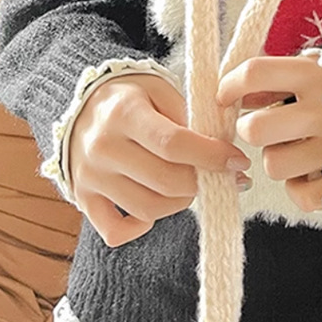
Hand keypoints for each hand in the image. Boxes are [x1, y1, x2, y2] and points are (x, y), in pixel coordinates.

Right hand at [67, 71, 249, 248]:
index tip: (238, 162)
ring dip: (180, 202)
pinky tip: (154, 206)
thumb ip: (187, 116)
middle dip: (201, 182)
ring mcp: (91, 177)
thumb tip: (221, 147)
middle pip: (164, 181)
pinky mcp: (84, 198)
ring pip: (147, 209)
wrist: (83, 107)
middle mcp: (104, 147)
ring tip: (190, 184)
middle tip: (221, 175)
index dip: (211, 156)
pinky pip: (116, 231)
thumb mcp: (159, 89)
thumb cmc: (131, 97)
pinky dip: (140, 227)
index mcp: (124, 113)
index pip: (173, 143)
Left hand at [216, 51, 321, 213]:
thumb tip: (244, 92)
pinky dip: (301, 185)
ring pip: (273, 164)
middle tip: (263, 124)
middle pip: (254, 129)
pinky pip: (301, 195)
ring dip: (278, 155)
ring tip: (298, 144)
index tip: (226, 93)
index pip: (255, 74)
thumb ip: (291, 73)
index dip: (231, 84)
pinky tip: (313, 168)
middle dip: (251, 127)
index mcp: (317, 73)